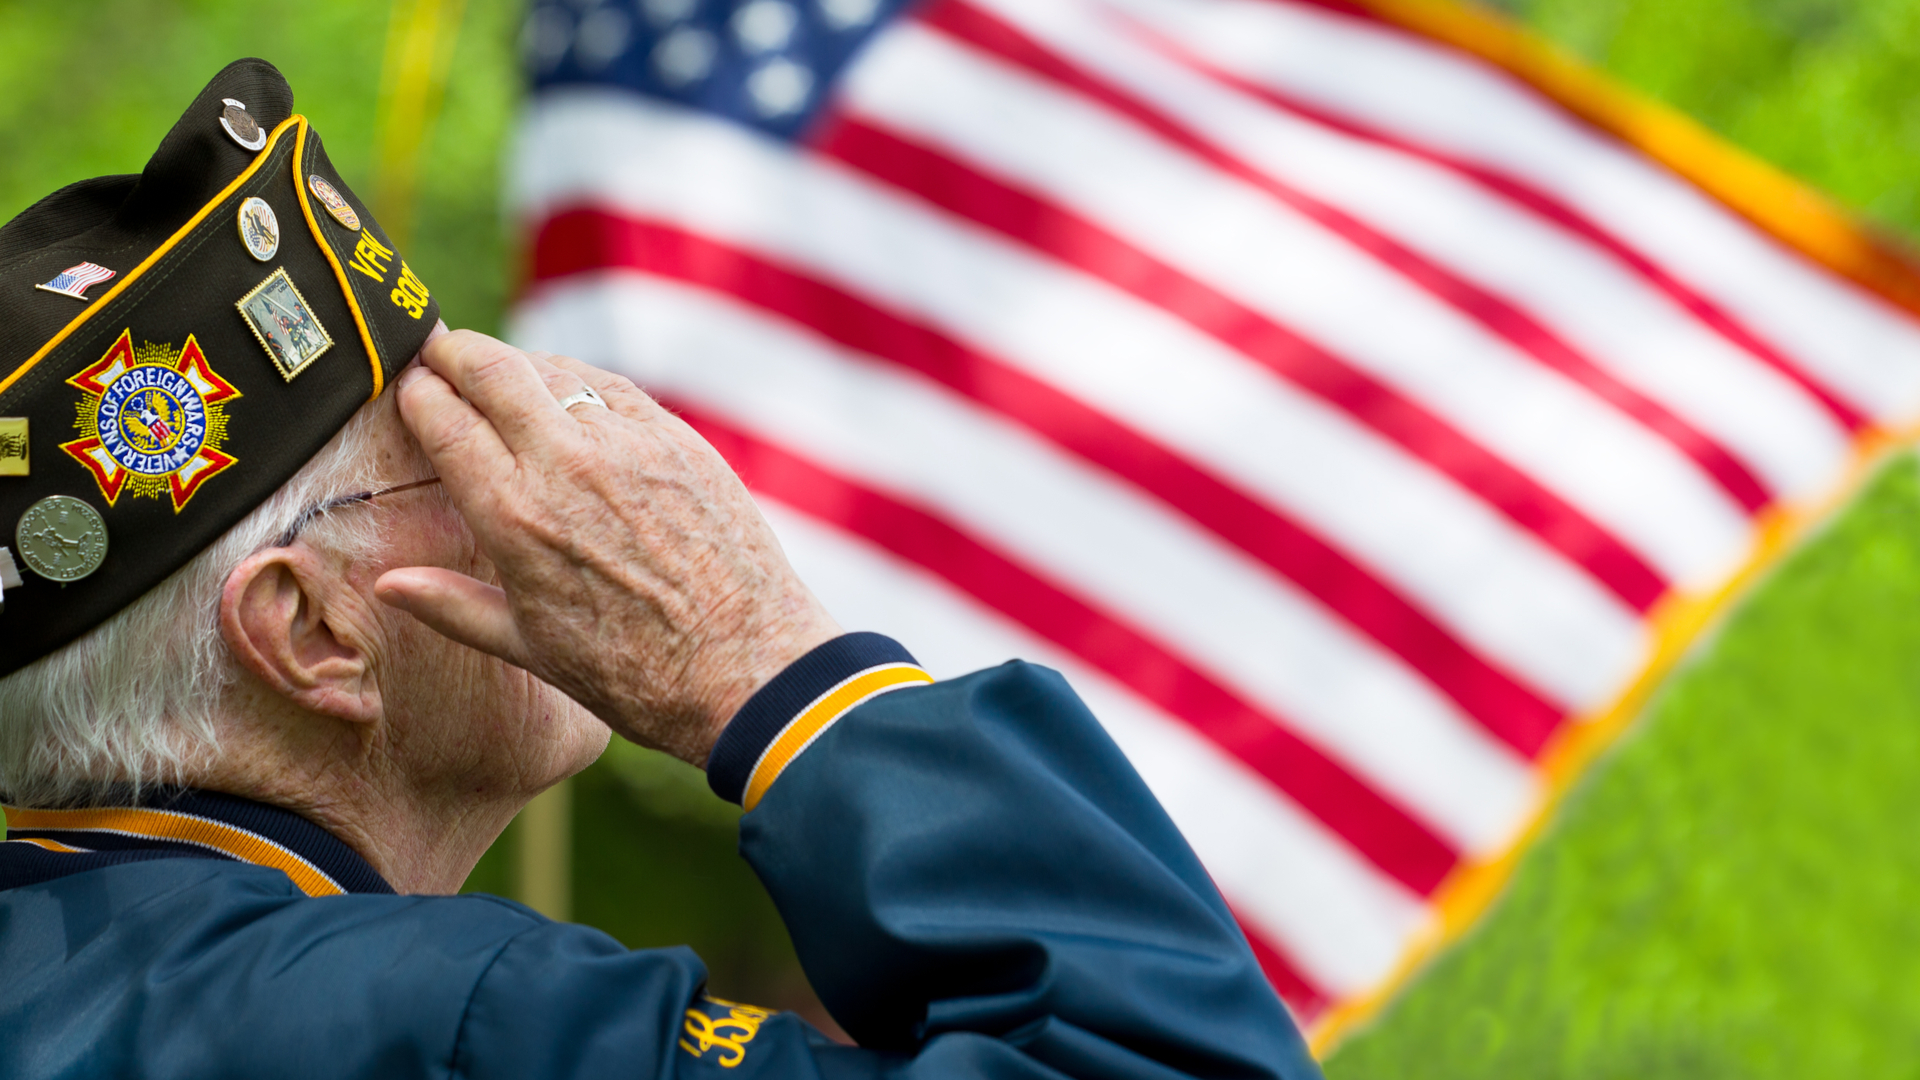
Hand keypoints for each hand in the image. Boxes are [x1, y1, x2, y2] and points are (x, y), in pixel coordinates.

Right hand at [373, 330, 841, 765]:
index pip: (444, 418)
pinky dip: (580, 382)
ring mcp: (628, 444)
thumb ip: (452, 605)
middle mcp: (566, 464)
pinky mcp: (680, 440)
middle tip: (438, 351)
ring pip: (555, 369)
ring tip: (500, 374)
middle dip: (454, 352)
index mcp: (513, 515)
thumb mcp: (530, 647)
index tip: (408, 389)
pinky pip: (615, 388)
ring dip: (518, 364)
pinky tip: (569, 393)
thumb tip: (387, 583)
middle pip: (491, 368)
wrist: (748, 667)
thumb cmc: (634, 673)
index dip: (417, 394)